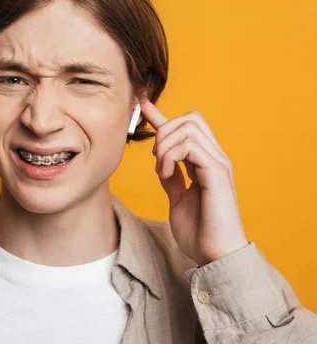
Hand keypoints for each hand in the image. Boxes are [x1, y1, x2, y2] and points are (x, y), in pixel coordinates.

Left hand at [139, 98, 248, 265]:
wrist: (215, 255)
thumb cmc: (199, 231)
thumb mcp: (176, 198)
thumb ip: (171, 177)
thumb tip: (160, 161)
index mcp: (205, 162)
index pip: (186, 127)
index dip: (162, 115)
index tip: (141, 105)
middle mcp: (215, 157)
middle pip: (190, 118)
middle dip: (163, 132)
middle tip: (155, 162)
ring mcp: (218, 163)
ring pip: (189, 126)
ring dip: (166, 145)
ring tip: (161, 171)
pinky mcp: (218, 172)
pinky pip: (191, 145)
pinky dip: (171, 156)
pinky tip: (166, 175)